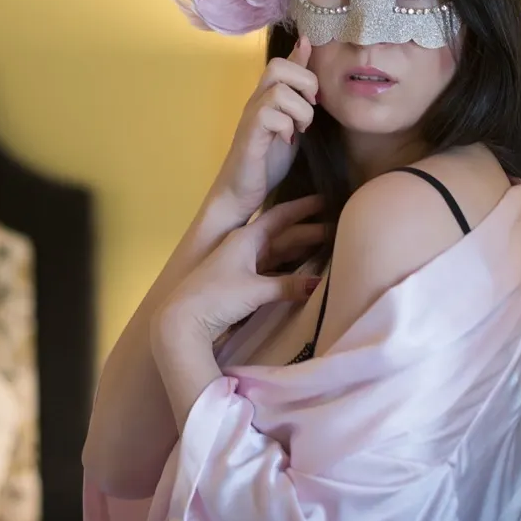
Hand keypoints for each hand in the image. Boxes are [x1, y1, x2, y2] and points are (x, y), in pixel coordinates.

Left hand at [155, 194, 326, 343]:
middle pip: (282, 236)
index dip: (303, 208)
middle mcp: (244, 247)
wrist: (182, 321)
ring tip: (327, 250)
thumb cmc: (216, 297)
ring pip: (278, 255)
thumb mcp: (255, 289)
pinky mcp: (240, 286)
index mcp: (245, 238)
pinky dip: (288, 273)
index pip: (280, 216)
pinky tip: (303, 277)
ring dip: (300, 253)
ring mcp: (241, 267)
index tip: (326, 199)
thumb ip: (288, 285)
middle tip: (338, 228)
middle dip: (309, 232)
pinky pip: (271, 273)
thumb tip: (319, 284)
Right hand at [211, 36, 317, 219]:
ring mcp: (251, 116)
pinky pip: (269, 115)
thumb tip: (314, 83)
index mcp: (268, 97)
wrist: (241, 192)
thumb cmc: (267, 161)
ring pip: (278, 90)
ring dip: (300, 110)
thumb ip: (300, 103)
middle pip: (277, 65)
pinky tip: (288, 141)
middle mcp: (257, 101)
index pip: (282, 61)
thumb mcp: (292, 126)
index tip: (315, 89)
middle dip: (305, 83)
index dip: (303, 59)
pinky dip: (286, 127)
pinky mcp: (249, 134)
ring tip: (300, 130)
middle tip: (311, 108)